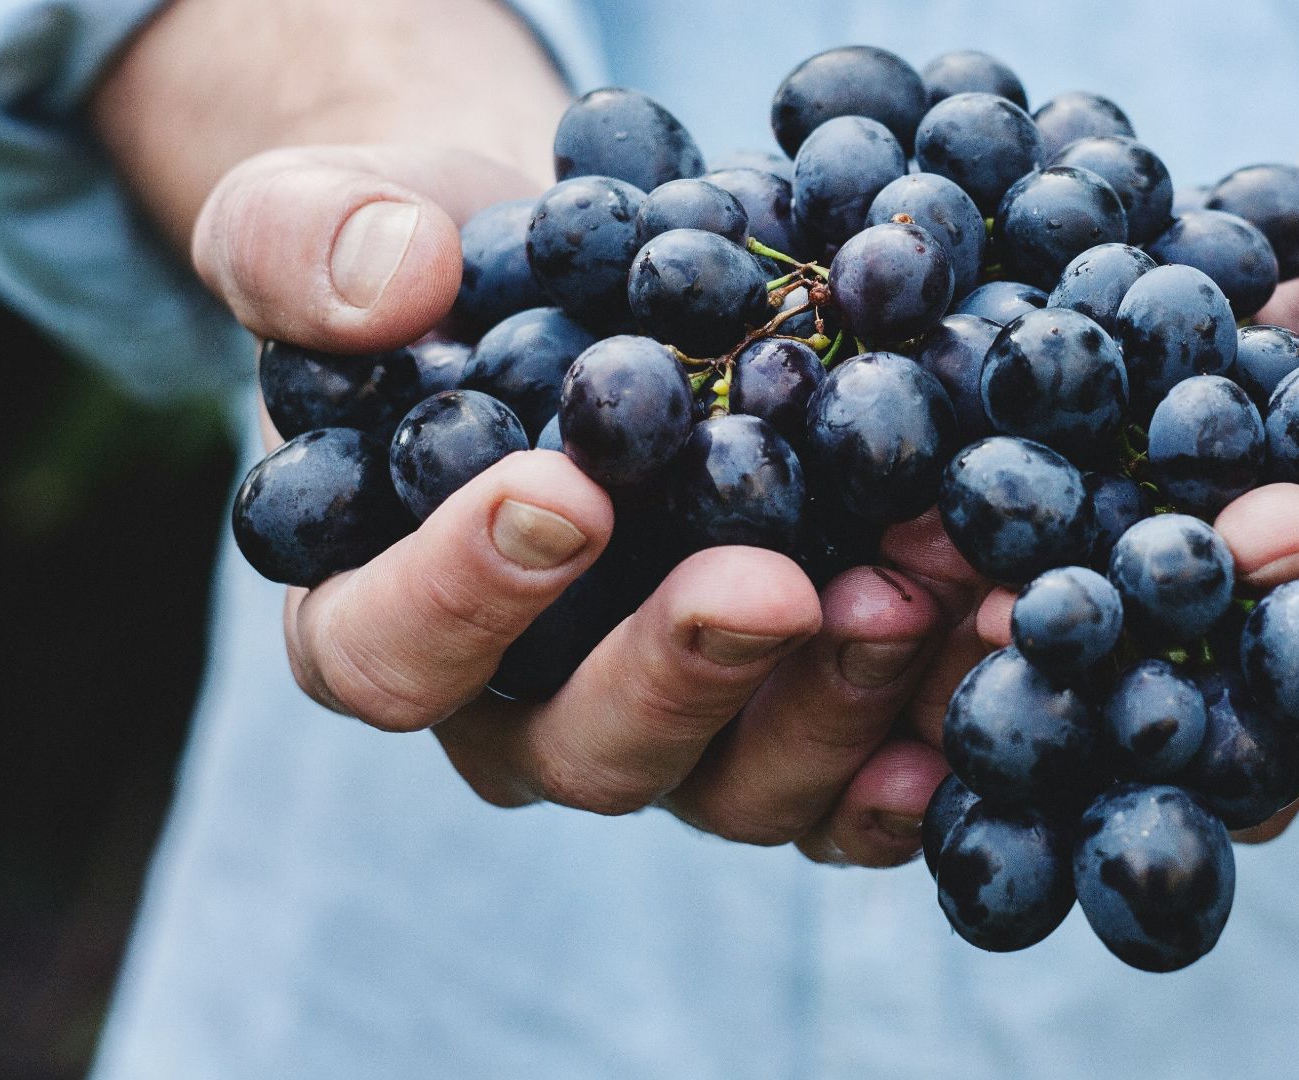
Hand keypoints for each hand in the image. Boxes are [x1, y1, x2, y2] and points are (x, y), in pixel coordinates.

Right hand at [193, 142, 967, 865]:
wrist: (590, 289)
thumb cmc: (443, 273)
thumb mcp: (330, 220)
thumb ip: (308, 246)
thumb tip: (390, 284)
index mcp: (382, 619)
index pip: (390, 653)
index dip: (463, 595)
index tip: (563, 493)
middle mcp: (525, 712)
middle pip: (588, 750)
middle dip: (688, 669)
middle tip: (775, 585)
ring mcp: (674, 734)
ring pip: (741, 783)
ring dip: (838, 700)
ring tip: (922, 590)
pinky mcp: (790, 726)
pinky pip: (853, 785)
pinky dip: (926, 742)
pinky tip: (989, 665)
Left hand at [971, 205, 1298, 840]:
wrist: (1296, 332)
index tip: (1260, 522)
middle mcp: (1286, 710)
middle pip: (1229, 735)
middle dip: (1140, 667)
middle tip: (1049, 605)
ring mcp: (1172, 696)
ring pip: (1104, 729)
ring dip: (1017, 666)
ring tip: (935, 586)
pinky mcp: (1074, 661)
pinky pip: (1019, 673)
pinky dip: (945, 628)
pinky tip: (877, 571)